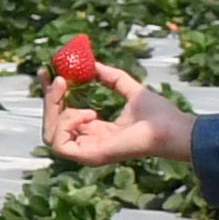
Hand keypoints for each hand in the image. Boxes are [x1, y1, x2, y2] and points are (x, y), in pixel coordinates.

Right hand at [44, 74, 196, 167]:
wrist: (172, 127)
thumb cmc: (158, 114)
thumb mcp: (129, 88)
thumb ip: (111, 77)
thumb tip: (93, 64)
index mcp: (95, 130)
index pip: (62, 116)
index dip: (51, 95)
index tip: (47, 73)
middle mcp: (88, 142)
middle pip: (51, 125)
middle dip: (50, 100)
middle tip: (60, 79)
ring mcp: (87, 152)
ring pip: (49, 135)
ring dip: (57, 112)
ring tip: (80, 102)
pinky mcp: (89, 156)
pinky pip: (59, 144)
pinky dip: (67, 124)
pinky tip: (88, 113)